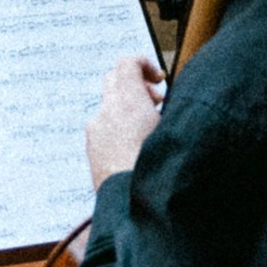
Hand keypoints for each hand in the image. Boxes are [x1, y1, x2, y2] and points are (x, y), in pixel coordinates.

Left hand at [86, 52, 167, 188]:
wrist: (131, 203)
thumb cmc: (157, 167)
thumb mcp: (174, 129)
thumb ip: (172, 108)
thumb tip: (172, 101)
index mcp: (128, 101)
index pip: (128, 63)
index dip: (145, 64)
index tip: (160, 81)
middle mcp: (107, 111)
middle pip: (115, 79)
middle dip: (137, 85)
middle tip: (156, 101)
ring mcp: (95, 130)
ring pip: (110, 104)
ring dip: (128, 107)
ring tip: (148, 128)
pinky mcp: (91, 148)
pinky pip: (104, 126)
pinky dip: (118, 125)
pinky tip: (135, 147)